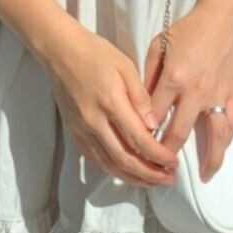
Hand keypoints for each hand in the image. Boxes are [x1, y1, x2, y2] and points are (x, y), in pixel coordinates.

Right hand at [42, 20, 179, 187]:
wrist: (59, 50)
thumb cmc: (95, 53)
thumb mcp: (126, 66)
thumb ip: (141, 97)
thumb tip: (154, 126)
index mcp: (111, 102)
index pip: (138, 139)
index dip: (158, 156)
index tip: (173, 162)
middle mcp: (94, 121)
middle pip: (124, 159)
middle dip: (149, 174)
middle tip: (168, 179)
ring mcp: (81, 128)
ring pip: (108, 164)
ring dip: (132, 177)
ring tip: (151, 181)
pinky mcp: (74, 130)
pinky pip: (94, 158)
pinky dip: (111, 169)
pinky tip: (126, 172)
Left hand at [143, 0, 232, 181]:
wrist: (224, 16)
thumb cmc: (189, 29)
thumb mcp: (158, 46)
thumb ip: (148, 75)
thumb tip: (140, 104)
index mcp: (173, 78)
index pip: (154, 116)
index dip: (143, 134)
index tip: (137, 148)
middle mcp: (196, 91)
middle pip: (178, 133)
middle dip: (166, 155)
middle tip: (159, 170)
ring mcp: (217, 95)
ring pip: (213, 136)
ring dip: (207, 159)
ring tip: (201, 176)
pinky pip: (230, 124)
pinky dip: (225, 142)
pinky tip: (220, 154)